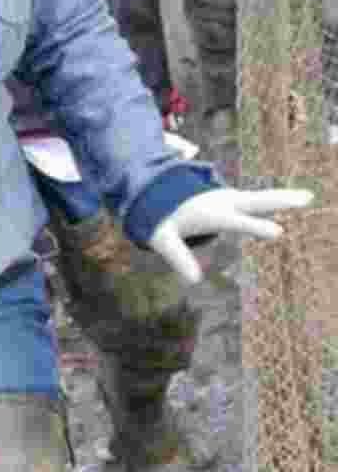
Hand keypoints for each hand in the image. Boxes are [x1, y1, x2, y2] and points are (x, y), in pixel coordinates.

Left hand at [148, 187, 312, 284]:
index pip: (236, 223)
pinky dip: (279, 199)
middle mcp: (225, 203)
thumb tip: (194, 281)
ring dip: (285, 197)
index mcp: (211, 214)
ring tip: (309, 196)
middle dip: (280, 200)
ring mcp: (233, 199)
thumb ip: (178, 257)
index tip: (278, 232)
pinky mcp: (237, 200)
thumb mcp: (163, 238)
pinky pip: (260, 200)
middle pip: (257, 201)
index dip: (256, 227)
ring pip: (262, 198)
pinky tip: (299, 198)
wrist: (162, 191)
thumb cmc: (164, 219)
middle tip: (305, 198)